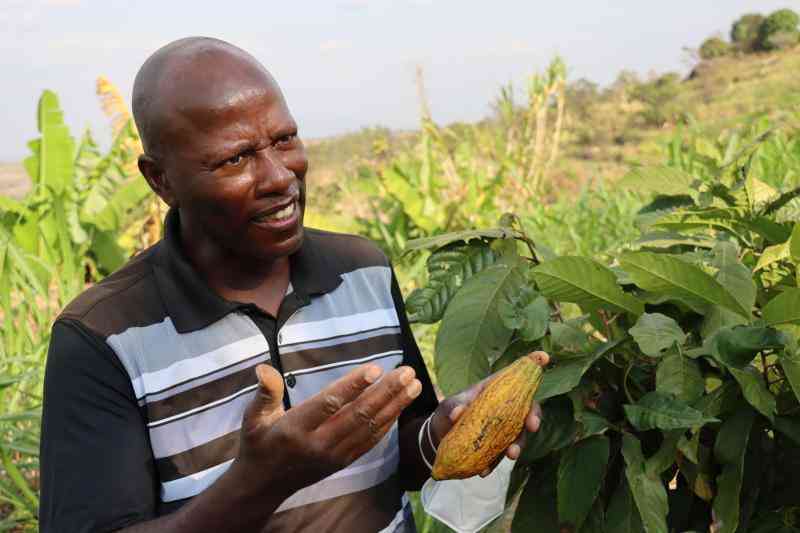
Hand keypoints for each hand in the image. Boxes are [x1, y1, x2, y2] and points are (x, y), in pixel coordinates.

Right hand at [233, 362, 421, 493]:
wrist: (263, 484)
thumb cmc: (258, 443)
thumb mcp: (253, 417)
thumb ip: (265, 393)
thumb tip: (264, 369)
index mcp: (295, 429)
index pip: (329, 404)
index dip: (352, 386)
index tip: (374, 369)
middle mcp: (318, 444)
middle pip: (357, 415)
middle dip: (386, 392)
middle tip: (407, 372)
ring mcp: (333, 455)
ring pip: (369, 428)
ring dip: (394, 406)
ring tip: (413, 385)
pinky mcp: (343, 462)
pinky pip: (370, 442)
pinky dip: (387, 424)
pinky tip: (400, 406)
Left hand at [430, 351, 549, 475]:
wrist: (439, 436)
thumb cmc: (449, 412)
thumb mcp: (449, 406)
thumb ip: (454, 406)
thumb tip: (457, 412)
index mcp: (495, 391)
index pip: (517, 378)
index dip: (532, 367)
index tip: (544, 358)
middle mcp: (504, 409)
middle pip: (527, 410)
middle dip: (533, 418)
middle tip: (531, 426)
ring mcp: (503, 429)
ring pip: (518, 436)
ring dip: (518, 445)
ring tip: (511, 455)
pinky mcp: (496, 447)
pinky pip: (500, 456)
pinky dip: (494, 464)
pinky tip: (484, 471)